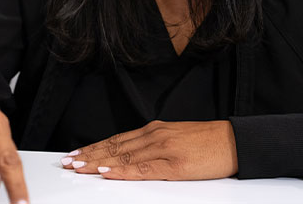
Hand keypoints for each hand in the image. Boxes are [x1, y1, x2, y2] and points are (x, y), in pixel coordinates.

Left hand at [61, 120, 237, 180]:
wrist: (234, 141)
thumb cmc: (207, 143)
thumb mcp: (175, 139)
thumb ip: (153, 144)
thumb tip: (131, 155)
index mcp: (154, 130)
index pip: (116, 140)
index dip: (94, 147)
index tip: (77, 154)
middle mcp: (154, 135)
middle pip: (114, 147)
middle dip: (89, 155)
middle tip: (68, 162)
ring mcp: (162, 148)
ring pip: (123, 156)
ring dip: (98, 162)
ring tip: (79, 167)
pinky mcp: (174, 164)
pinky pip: (142, 168)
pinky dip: (122, 170)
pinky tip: (108, 172)